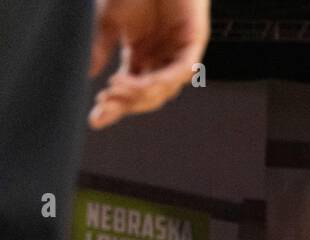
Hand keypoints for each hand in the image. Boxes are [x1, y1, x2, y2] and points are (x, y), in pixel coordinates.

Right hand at [88, 0, 210, 129]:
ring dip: (139, 93)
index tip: (95, 119)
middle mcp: (161, 61)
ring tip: (117, 89)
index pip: (129, 91)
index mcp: (142, 58)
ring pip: (163, 89)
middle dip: (125, 104)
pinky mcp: (193, 45)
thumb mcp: (110, 22)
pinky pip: (180, 72)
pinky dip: (162, 80)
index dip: (114, 107)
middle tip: (105, 105)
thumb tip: (87, 75)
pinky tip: (143, 83)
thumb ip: (101, 49)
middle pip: (147, 96)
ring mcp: (178, 55)